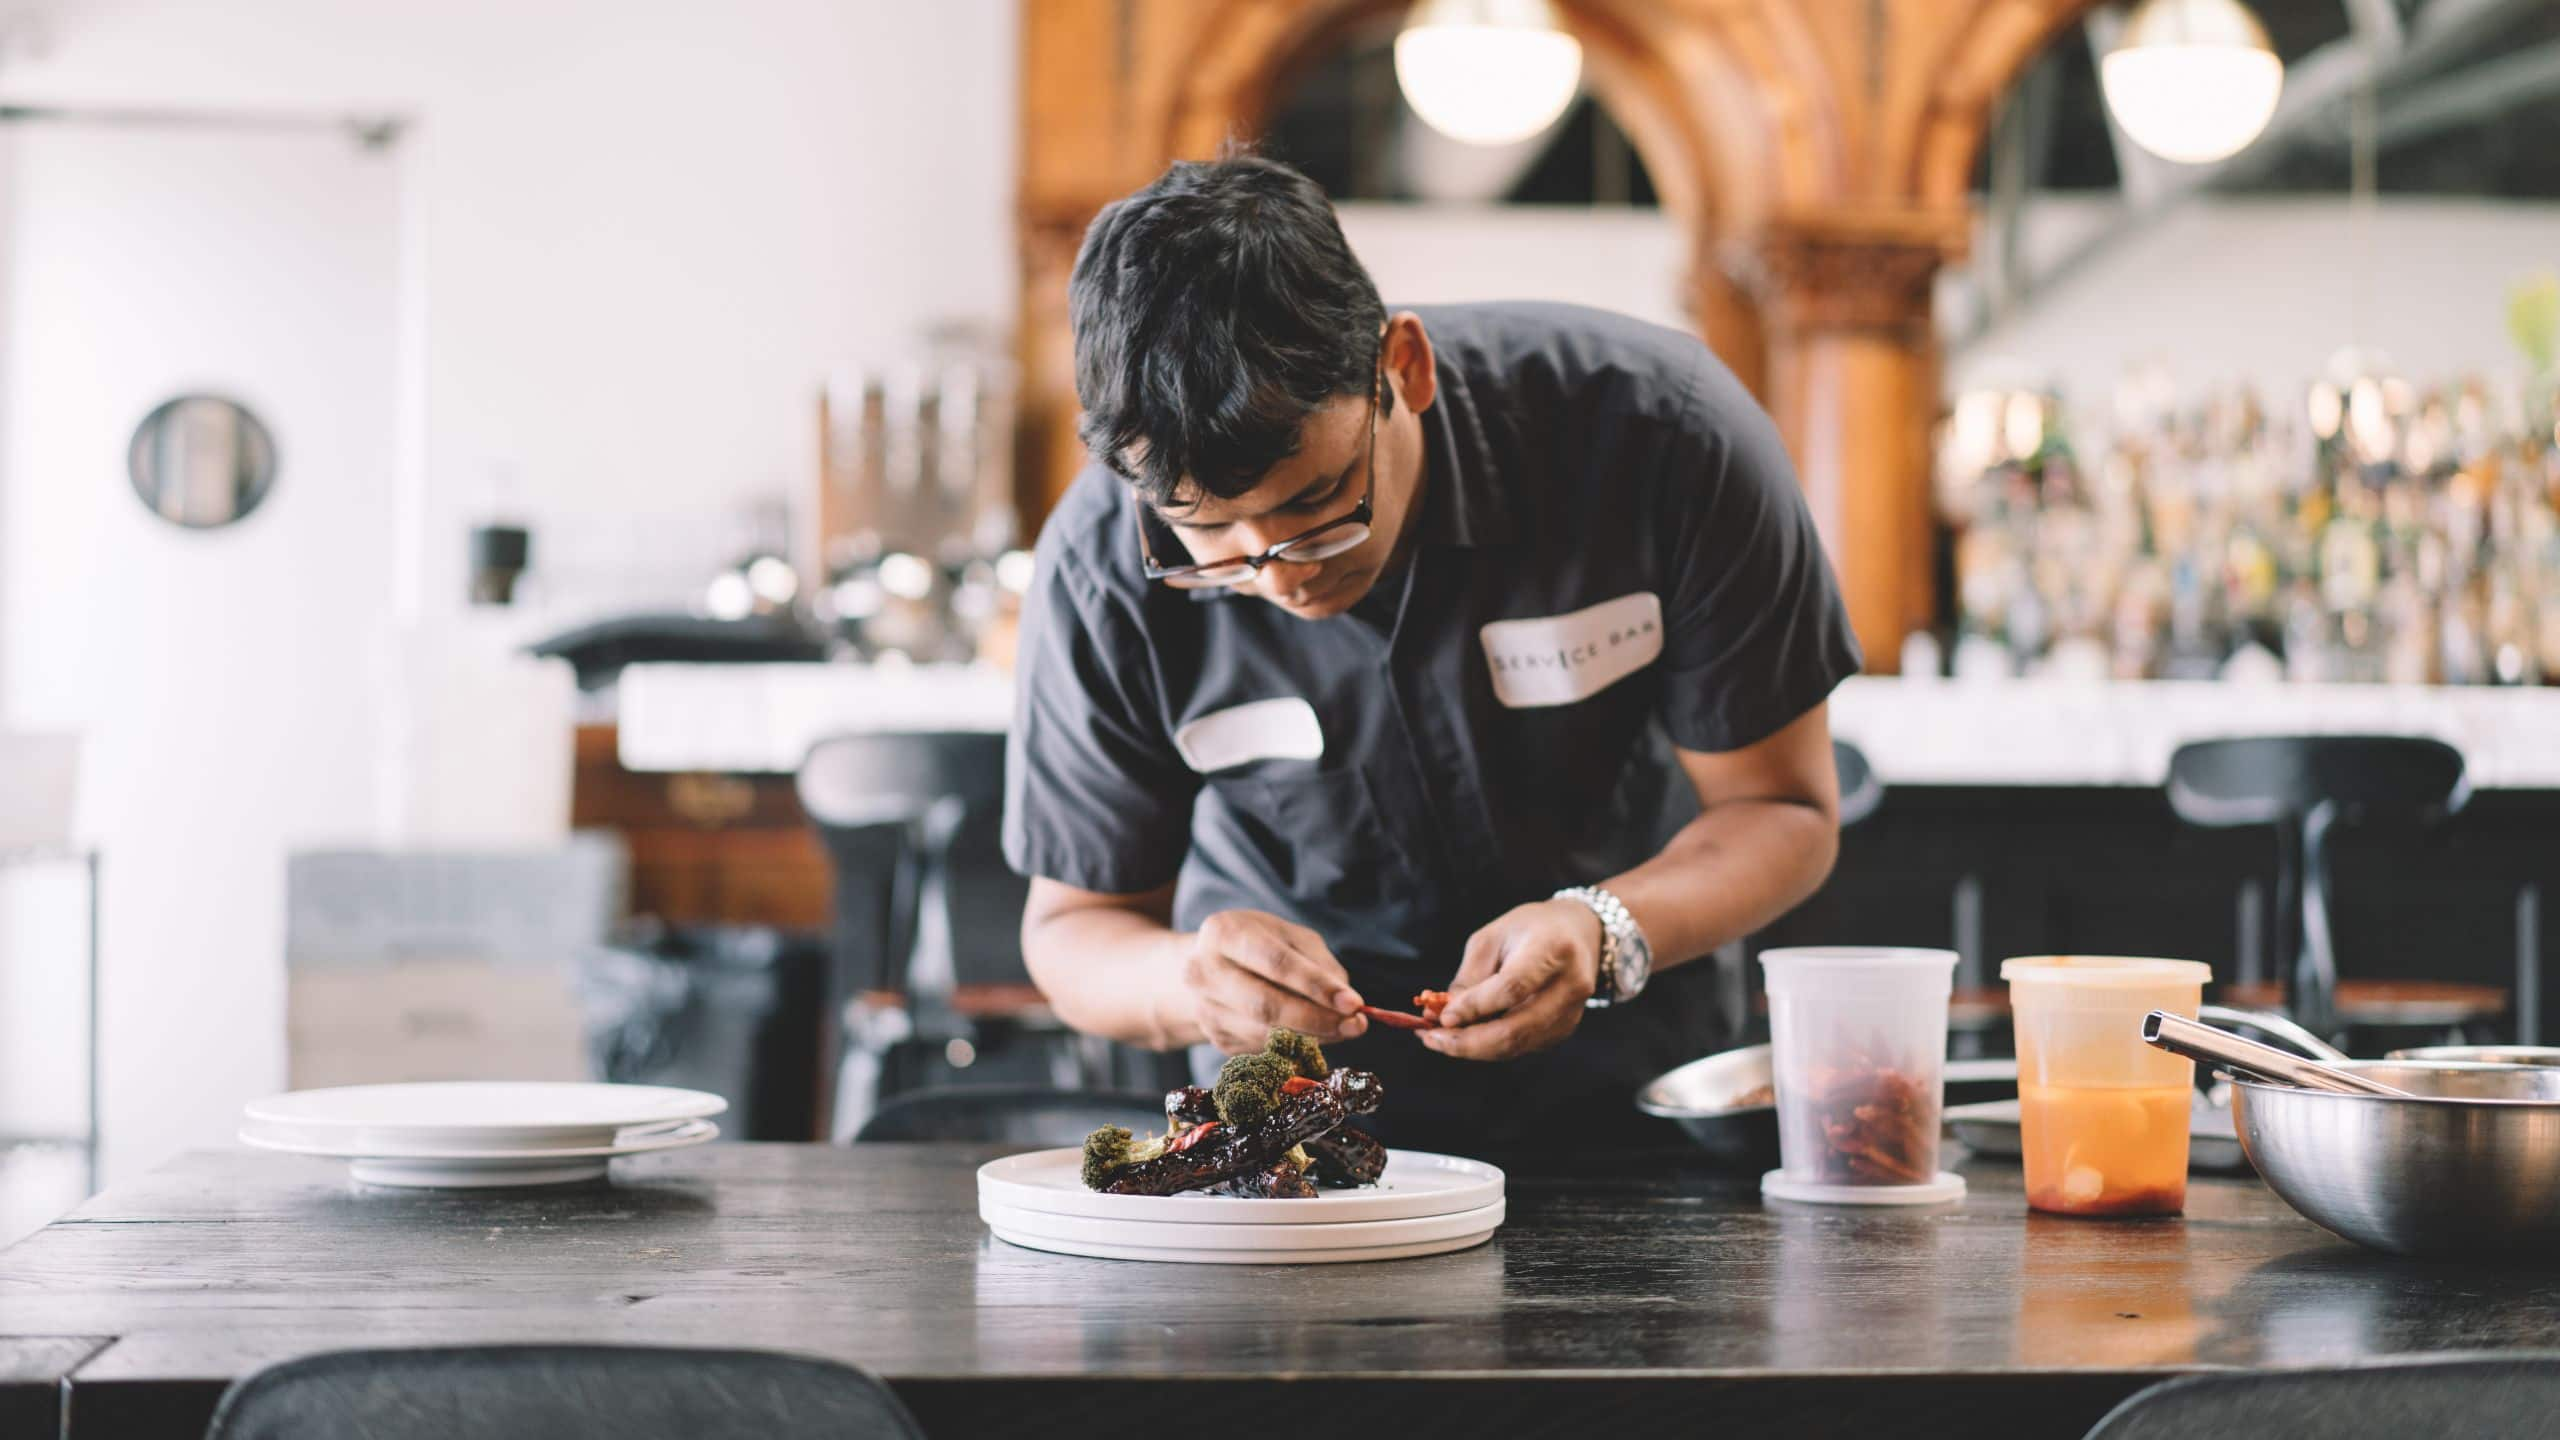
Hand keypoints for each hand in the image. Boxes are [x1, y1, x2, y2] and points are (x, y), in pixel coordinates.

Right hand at [1180, 910, 1368, 1053]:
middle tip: (1356, 1025)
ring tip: (1344, 1030)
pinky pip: (1263, 1049)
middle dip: (1317, 1019)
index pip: (1276, 964)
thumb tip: (1348, 1004)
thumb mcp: (1289, 936)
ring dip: (1312, 1037)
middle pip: (1266, 1006)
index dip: (1317, 986)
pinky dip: (1295, 1046)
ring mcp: (1206, 1009)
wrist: (1208, 966)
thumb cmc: (1258, 944)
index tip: (1354, 1003)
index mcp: (1223, 934)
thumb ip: (1319, 964)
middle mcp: (1204, 973)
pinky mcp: (1216, 1037)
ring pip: (1266, 1034)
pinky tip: (1314, 1035)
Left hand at [1424, 899, 1600, 1061]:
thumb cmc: (1530, 929)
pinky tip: (1465, 1037)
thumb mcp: (1492, 937)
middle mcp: (1570, 985)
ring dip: (1473, 1048)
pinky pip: (1521, 1046)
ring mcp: (1571, 1012)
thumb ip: (1470, 977)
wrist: (1579, 933)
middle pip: (1515, 1028)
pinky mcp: (1565, 1029)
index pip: (1512, 987)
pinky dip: (1489, 1047)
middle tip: (1431, 1039)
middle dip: (1467, 1041)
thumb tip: (1445, 1017)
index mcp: (1553, 949)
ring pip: (1516, 1045)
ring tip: (1438, 1039)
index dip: (1475, 1006)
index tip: (1442, 1017)